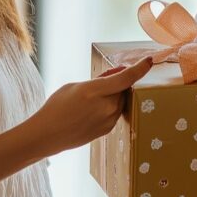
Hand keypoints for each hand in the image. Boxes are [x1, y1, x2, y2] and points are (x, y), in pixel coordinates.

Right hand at [25, 57, 151, 158]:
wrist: (46, 135)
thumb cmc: (56, 106)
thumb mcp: (75, 86)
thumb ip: (98, 81)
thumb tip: (115, 77)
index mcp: (96, 91)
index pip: (126, 78)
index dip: (140, 68)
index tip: (150, 61)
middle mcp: (106, 107)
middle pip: (124, 89)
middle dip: (120, 81)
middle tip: (103, 80)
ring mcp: (108, 120)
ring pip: (121, 101)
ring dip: (115, 95)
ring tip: (92, 99)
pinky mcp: (108, 130)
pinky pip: (115, 112)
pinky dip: (110, 107)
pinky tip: (92, 110)